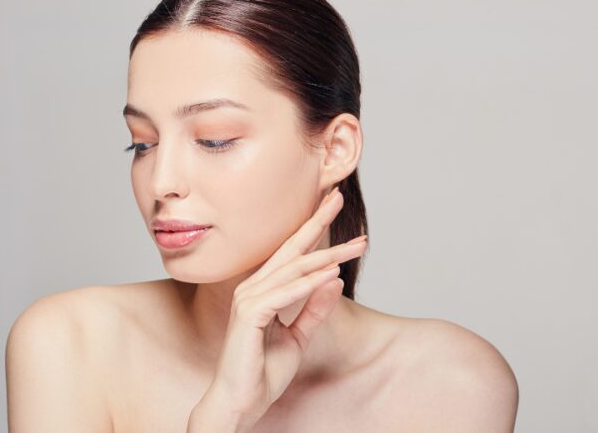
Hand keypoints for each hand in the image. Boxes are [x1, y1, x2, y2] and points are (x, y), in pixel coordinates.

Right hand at [199, 186, 368, 426]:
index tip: (332, 205)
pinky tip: (333, 272)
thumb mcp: (298, 337)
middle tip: (338, 196)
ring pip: (294, 269)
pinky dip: (310, 283)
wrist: (240, 402)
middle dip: (317, 222)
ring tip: (357, 244)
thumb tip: (334, 279)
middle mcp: (252, 288)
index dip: (312, 227)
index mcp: (261, 290)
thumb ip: (313, 309)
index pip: (290, 252)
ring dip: (328, 255)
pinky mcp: (250, 315)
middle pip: (291, 249)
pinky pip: (286, 293)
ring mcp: (248, 299)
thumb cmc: (261, 372)